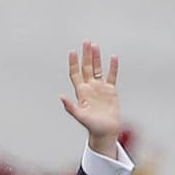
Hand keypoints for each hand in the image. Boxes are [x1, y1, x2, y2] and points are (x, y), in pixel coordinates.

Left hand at [60, 40, 122, 157]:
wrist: (106, 132)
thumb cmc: (93, 127)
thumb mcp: (80, 117)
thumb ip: (71, 107)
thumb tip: (61, 97)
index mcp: (82, 93)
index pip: (76, 74)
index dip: (74, 63)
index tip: (73, 51)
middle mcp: (90, 88)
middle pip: (87, 68)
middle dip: (86, 55)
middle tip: (86, 42)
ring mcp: (100, 88)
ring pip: (98, 69)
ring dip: (96, 58)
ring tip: (95, 46)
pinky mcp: (111, 91)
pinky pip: (112, 76)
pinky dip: (113, 67)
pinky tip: (113, 57)